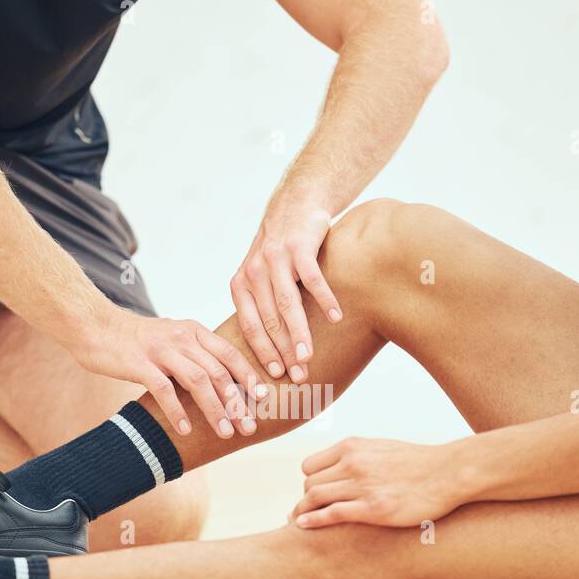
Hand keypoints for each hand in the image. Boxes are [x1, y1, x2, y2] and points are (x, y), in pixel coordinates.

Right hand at [74, 309, 264, 437]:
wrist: (94, 326)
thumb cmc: (136, 340)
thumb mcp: (172, 339)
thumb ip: (195, 355)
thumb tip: (222, 382)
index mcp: (194, 331)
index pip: (230, 353)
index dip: (249, 376)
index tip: (264, 398)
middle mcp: (182, 338)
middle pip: (219, 371)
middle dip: (237, 402)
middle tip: (249, 427)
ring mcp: (161, 350)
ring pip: (198, 381)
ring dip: (215, 409)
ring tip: (225, 432)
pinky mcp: (139, 363)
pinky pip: (163, 390)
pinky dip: (178, 411)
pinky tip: (186, 430)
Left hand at [230, 201, 341, 384]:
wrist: (295, 203)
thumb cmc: (281, 249)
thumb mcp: (260, 274)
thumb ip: (260, 305)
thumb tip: (268, 350)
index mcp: (241, 283)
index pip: (251, 327)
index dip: (263, 353)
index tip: (276, 376)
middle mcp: (254, 271)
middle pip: (270, 321)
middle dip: (283, 352)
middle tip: (298, 375)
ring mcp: (275, 258)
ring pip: (288, 305)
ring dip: (300, 334)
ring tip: (309, 357)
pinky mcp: (299, 246)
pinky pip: (313, 279)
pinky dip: (325, 300)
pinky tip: (336, 318)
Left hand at [291, 438, 463, 527]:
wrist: (449, 472)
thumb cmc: (419, 463)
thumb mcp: (382, 448)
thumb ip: (359, 456)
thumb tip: (343, 467)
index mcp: (353, 447)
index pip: (310, 465)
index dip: (309, 482)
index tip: (315, 495)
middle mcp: (353, 463)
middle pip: (309, 483)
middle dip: (306, 500)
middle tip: (309, 514)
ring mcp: (363, 485)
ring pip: (314, 497)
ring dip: (302, 512)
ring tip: (298, 523)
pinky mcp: (374, 508)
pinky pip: (331, 513)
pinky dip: (312, 521)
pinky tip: (302, 527)